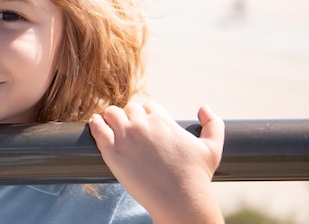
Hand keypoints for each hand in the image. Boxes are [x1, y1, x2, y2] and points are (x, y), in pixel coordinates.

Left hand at [89, 102, 223, 223]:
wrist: (181, 201)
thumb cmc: (197, 177)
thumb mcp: (213, 148)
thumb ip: (213, 124)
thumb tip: (203, 106)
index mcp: (162, 119)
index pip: (147, 107)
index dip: (146, 116)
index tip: (145, 127)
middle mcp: (142, 124)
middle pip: (128, 109)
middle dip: (129, 118)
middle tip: (128, 132)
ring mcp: (125, 136)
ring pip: (111, 113)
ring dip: (110, 118)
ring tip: (110, 127)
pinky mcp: (112, 151)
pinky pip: (97, 127)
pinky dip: (95, 123)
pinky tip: (96, 125)